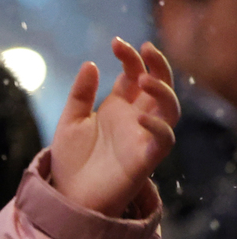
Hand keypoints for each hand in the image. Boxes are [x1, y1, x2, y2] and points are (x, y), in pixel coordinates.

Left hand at [50, 38, 179, 216]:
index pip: (133, 75)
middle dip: (157, 65)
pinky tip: (140, 117)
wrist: (68, 196)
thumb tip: (91, 64)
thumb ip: (80, 95)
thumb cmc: (72, 160)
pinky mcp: (145, 160)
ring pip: (170, 110)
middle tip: (145, 47)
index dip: (129, 57)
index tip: (116, 42)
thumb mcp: (70, 121)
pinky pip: (164, 141)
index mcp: (118, 107)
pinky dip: (158, 128)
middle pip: (158, 86)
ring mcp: (142, 138)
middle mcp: (136, 119)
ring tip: (143, 79)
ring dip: (162, 92)